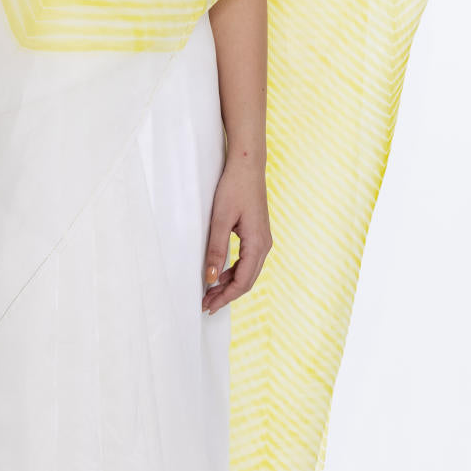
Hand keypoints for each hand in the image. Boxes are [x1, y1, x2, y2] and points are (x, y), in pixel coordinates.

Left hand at [201, 157, 272, 314]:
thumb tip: (211, 278)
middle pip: (247, 281)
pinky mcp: (257, 234)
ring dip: (229, 284)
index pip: (243, 282)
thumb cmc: (235, 188)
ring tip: (210, 293)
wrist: (247, 165)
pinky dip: (234, 271)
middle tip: (206, 305)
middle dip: (226, 295)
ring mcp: (262, 240)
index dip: (225, 297)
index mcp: (258, 244)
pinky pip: (247, 261)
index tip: (208, 305)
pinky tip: (220, 274)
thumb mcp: (221, 219)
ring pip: (247, 272)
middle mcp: (264, 245)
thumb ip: (216, 249)